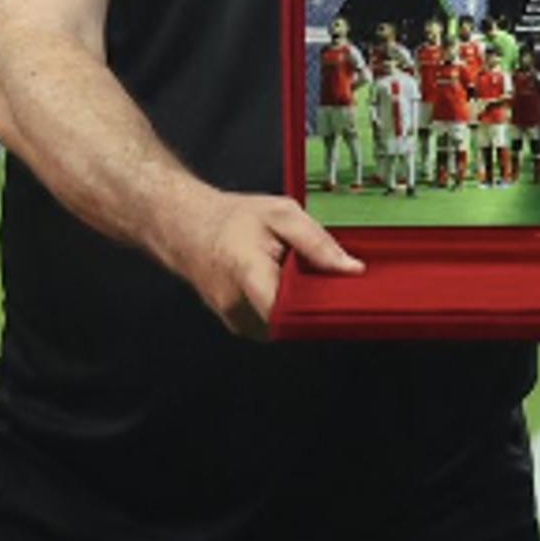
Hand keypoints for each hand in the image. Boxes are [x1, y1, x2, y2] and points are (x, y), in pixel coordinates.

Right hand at [170, 190, 361, 339]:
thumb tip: (352, 269)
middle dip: (312, 302)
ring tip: (288, 275)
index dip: (317, 309)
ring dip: (296, 305)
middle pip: (292, 320)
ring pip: (284, 325)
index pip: (285, 312)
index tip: (338, 297)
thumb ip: (317, 242)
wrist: (187, 228)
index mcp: (246, 271)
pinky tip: (277, 285)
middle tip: (316, 277)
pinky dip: (282, 308)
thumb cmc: (233, 219)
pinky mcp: (238, 326)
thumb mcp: (281, 214)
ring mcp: (235, 319)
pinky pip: (273, 324)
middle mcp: (236, 303)